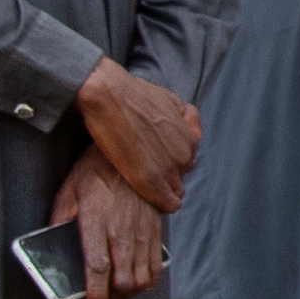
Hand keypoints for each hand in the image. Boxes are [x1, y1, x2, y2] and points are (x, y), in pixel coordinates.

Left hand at [50, 150, 167, 298]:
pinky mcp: (155, 228)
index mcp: (96, 220)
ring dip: (131, 293)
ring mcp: (141, 229)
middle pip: (124, 279)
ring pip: (143, 276)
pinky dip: (147, 279)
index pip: (98, 268)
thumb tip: (50, 245)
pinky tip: (136, 280)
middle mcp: (122, 229)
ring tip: (118, 294)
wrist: (133, 151)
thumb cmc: (95, 170)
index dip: (96, 296)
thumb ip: (59, 219)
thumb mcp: (68, 191)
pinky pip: (156, 264)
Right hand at [73, 56, 200, 215]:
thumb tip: (186, 119)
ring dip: (162, 189)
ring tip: (144, 185)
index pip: (188, 161)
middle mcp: (185, 156)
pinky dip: (161, 203)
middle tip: (146, 170)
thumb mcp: (170, 100)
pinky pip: (168, 203)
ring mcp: (169, 170)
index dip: (172, 161)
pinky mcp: (150, 182)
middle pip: (181, 177)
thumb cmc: (134, 95)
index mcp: (191, 138)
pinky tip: (150, 199)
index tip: (157, 160)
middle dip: (167, 175)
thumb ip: (183, 115)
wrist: (109, 97)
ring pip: (175, 191)